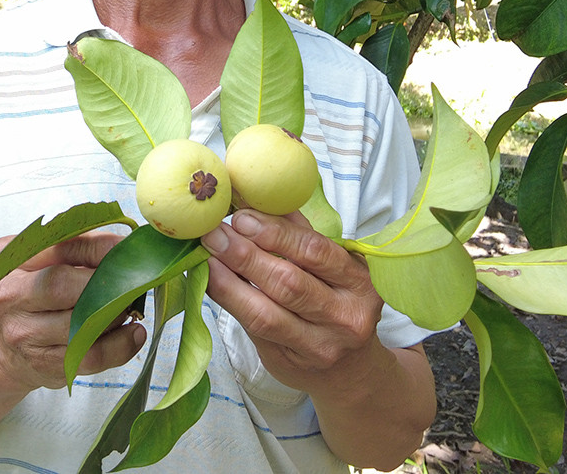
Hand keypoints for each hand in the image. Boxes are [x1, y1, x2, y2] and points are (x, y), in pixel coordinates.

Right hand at [0, 230, 146, 390]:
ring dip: (116, 315)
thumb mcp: (47, 259)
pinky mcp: (43, 365)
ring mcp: (22, 335)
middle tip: (132, 280)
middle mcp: (7, 297)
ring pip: (77, 325)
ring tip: (132, 306)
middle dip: (103, 282)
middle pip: (60, 285)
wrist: (7, 348)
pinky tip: (133, 334)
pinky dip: (120, 346)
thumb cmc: (36, 293)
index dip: (96, 248)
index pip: (55, 248)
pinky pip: (89, 357)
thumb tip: (124, 246)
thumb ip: (81, 245)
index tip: (125, 248)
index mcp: (8, 261)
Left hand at [200, 209, 385, 396]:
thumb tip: (259, 197)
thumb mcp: (334, 268)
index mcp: (359, 283)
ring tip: (207, 257)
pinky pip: (253, 331)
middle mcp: (345, 317)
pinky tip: (213, 283)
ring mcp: (319, 346)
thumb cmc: (336, 303)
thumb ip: (301, 234)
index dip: (275, 234)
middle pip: (288, 283)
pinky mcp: (289, 364)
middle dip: (246, 255)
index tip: (242, 217)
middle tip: (215, 234)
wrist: (347, 370)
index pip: (315, 252)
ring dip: (230, 281)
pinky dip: (230, 304)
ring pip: (266, 314)